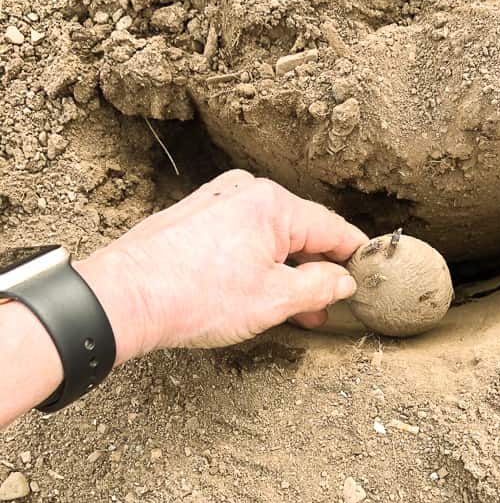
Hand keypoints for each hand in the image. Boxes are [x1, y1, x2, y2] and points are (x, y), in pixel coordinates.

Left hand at [75, 171, 367, 362]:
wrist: (125, 298)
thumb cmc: (197, 297)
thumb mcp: (274, 300)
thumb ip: (319, 287)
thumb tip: (343, 280)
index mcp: (273, 204)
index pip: (333, 228)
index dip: (356, 255)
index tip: (370, 275)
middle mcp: (245, 191)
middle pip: (300, 230)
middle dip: (318, 270)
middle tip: (329, 306)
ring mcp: (216, 200)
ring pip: (269, 236)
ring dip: (286, 271)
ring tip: (295, 310)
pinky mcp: (194, 216)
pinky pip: (241, 235)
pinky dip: (257, 262)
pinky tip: (257, 291)